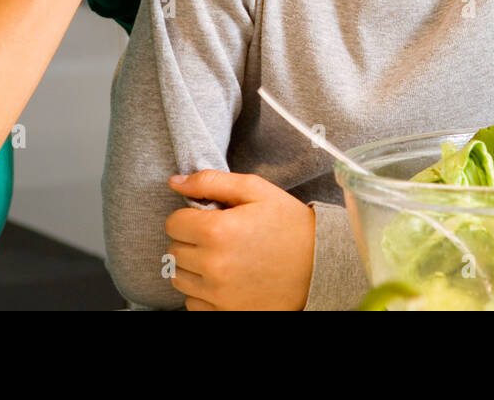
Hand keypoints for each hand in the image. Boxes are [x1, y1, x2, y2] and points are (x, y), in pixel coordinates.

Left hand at [165, 171, 315, 310]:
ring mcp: (218, 294)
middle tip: (217, 237)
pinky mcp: (225, 313)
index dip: (189, 217)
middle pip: (174, 250)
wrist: (320, 266)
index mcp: (217, 230)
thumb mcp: (256, 190)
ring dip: (192, 267)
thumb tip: (175, 181)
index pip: (173, 223)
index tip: (207, 218)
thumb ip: (211, 181)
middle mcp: (213, 265)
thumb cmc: (289, 225)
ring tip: (220, 257)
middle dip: (190, 240)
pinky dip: (202, 291)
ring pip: (179, 278)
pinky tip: (224, 279)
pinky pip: (192, 303)